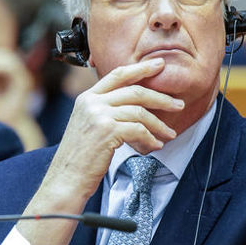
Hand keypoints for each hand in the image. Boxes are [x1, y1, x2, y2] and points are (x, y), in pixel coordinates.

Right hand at [45, 58, 182, 194]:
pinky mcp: (107, 130)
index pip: (118, 74)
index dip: (141, 68)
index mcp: (87, 97)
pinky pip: (138, 129)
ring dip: (159, 124)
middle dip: (161, 97)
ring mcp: (98, 115)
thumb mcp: (89, 126)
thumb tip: (136, 107)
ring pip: (139, 111)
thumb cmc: (81, 158)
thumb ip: (106, 111)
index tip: (160, 65)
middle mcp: (91, 102)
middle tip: (178, 104)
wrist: (66, 179)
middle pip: (135, 91)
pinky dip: (150, 138)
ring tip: (170, 134)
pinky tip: (156, 146)